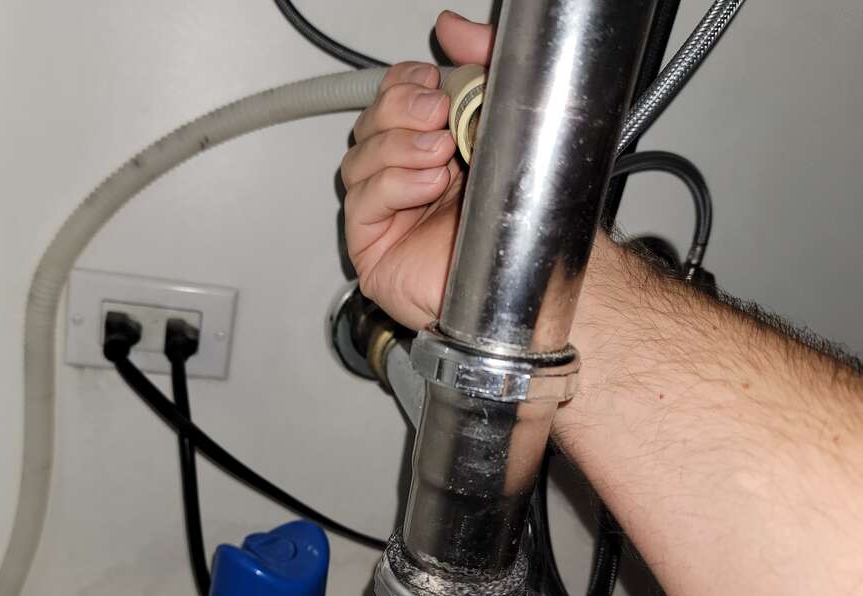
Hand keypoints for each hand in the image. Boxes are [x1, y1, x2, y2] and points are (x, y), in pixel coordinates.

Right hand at [341, 11, 493, 328]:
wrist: (526, 276)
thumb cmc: (520, 217)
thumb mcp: (504, 124)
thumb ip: (481, 68)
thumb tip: (451, 27)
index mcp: (434, 143)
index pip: (393, 99)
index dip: (402, 85)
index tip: (430, 83)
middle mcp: (407, 174)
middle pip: (369, 123)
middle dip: (401, 111)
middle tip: (439, 114)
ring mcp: (388, 210)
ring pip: (359, 158)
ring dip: (400, 148)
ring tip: (442, 157)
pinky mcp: (373, 244)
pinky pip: (361, 202)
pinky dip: (392, 186)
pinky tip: (427, 187)